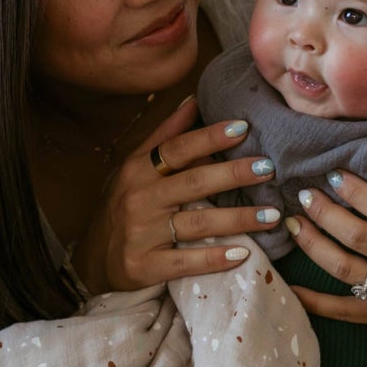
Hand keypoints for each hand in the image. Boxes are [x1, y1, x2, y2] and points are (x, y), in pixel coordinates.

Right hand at [69, 97, 280, 293]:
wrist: (95, 262)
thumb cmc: (123, 209)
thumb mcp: (135, 169)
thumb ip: (164, 137)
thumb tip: (194, 100)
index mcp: (138, 171)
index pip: (177, 149)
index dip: (209, 137)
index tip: (243, 127)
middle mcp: (139, 199)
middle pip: (193, 182)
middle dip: (234, 174)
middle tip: (268, 169)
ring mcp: (141, 234)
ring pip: (197, 223)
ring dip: (238, 219)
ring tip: (271, 214)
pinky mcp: (145, 266)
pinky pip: (186, 262)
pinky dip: (214, 258)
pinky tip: (242, 253)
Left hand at [283, 170, 366, 329]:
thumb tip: (360, 181)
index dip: (356, 192)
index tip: (333, 176)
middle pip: (358, 236)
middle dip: (325, 213)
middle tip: (305, 195)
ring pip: (344, 267)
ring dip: (313, 244)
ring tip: (294, 224)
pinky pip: (341, 309)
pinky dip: (313, 300)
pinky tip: (289, 285)